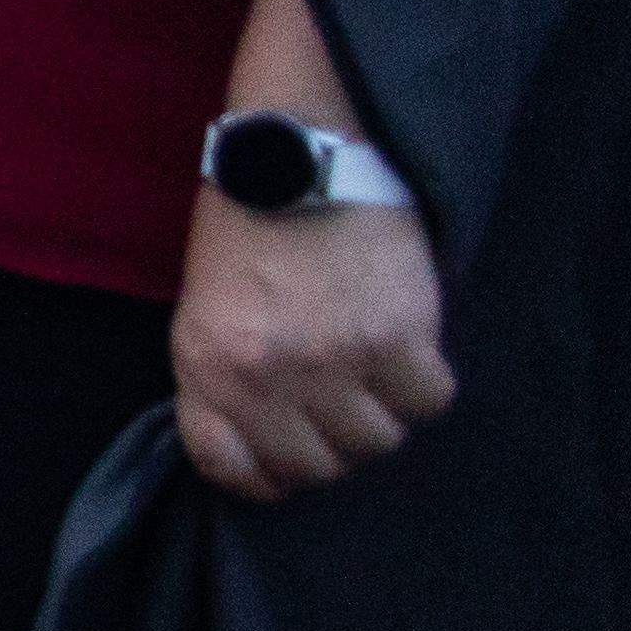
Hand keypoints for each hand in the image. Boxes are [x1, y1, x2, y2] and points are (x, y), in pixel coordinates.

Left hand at [167, 192, 452, 499]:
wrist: (295, 156)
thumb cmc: (244, 229)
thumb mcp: (204, 309)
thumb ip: (222, 380)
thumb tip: (255, 446)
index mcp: (207, 366)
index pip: (234, 471)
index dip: (265, 473)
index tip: (283, 456)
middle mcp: (267, 375)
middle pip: (317, 466)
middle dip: (328, 447)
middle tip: (337, 409)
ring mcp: (334, 360)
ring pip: (376, 442)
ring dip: (378, 417)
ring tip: (371, 374)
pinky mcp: (398, 336)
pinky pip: (427, 400)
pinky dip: (421, 386)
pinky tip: (406, 353)